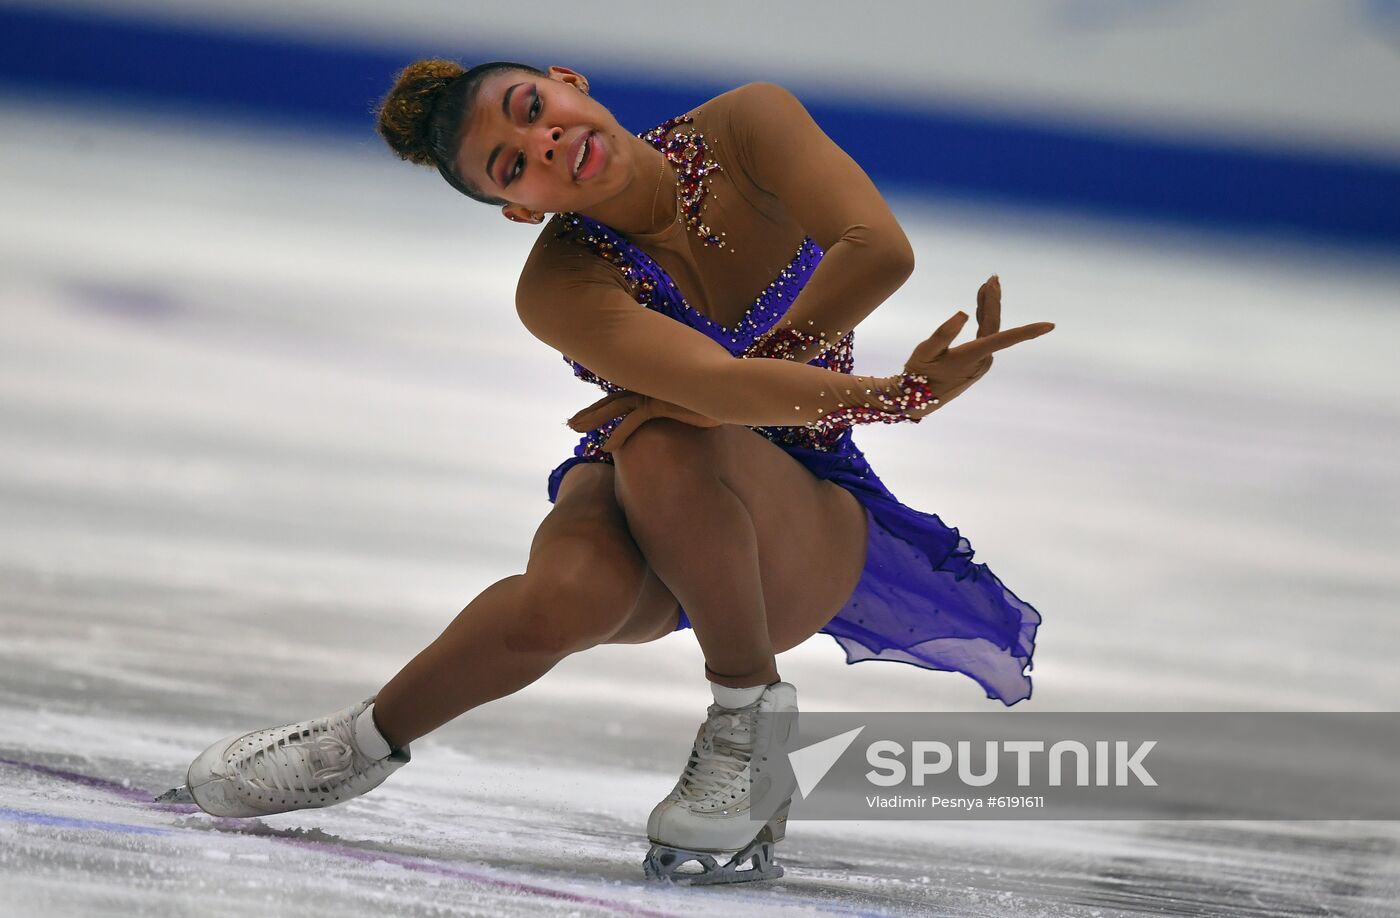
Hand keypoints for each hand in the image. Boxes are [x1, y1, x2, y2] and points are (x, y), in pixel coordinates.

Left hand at [567, 389, 722, 452]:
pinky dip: (618, 435)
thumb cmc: (719, 391)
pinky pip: (632, 422)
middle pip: (613, 398)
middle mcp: (651, 380)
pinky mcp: (659, 402)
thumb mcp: (697, 395)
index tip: (591, 412)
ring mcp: (654, 390)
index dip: (606, 402)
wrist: (735, 387)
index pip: (624, 390)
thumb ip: (685, 397)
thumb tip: (686, 406)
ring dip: (592, 419)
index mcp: (655, 377)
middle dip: (591, 412)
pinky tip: (606, 448)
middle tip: (572, 423)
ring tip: (574, 429)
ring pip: (614, 407)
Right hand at [900, 275, 1052, 417]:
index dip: (1029, 331)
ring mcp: (981, 362)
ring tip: (987, 284)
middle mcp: (982, 360)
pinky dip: (982, 318)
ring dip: (988, 306)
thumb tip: (963, 312)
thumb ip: (944, 333)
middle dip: (995, 300)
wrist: (918, 400)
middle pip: (995, 324)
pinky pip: (986, 336)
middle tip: (994, 277)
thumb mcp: (925, 351)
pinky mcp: (977, 362)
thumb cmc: (920, 374)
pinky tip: (978, 307)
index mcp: (972, 356)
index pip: (1005, 338)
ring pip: (991, 329)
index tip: (1050, 325)